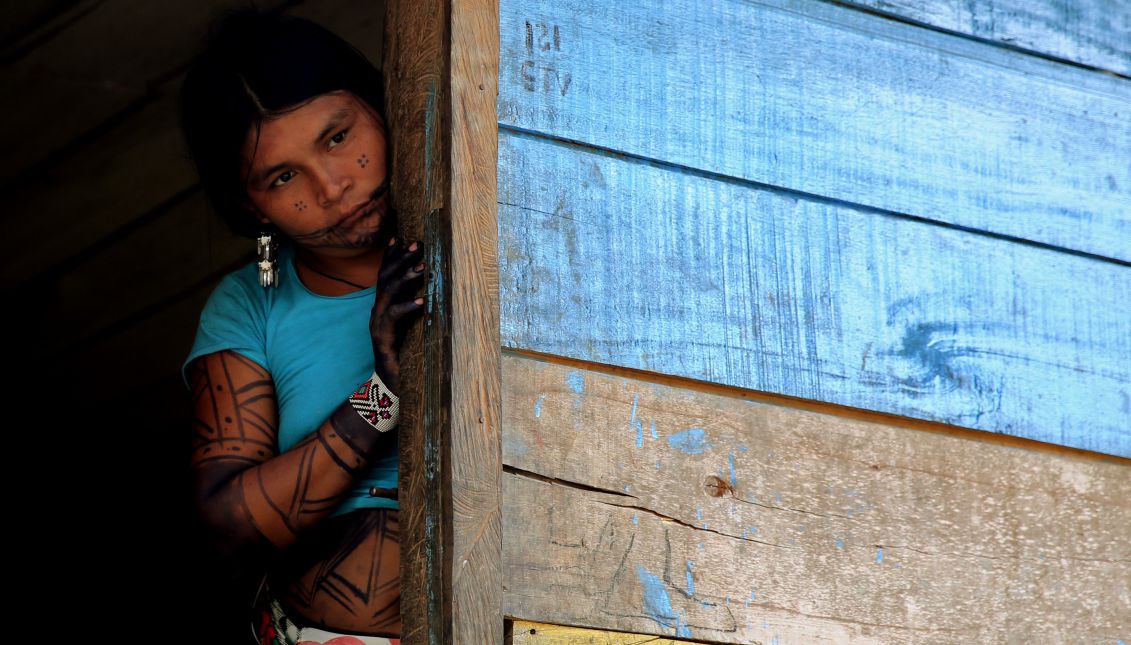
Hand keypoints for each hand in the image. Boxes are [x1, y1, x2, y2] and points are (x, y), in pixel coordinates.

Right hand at [369, 236, 426, 393]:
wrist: (390, 383)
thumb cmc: (404, 354)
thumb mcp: (411, 326)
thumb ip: (415, 308)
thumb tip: (431, 291)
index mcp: (383, 306)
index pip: (384, 275)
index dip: (391, 256)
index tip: (402, 238)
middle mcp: (377, 311)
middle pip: (385, 278)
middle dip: (400, 259)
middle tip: (416, 245)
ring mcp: (377, 324)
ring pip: (388, 293)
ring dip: (405, 278)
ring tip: (423, 267)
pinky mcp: (382, 337)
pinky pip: (394, 317)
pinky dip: (408, 307)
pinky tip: (422, 301)